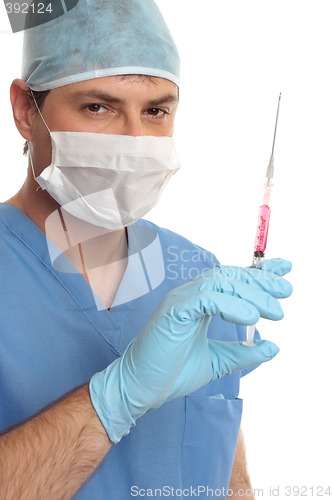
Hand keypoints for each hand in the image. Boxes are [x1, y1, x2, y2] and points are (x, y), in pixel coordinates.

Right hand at [90, 258, 291, 442]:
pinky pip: (205, 299)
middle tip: (286, 291)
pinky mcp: (173, 311)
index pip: (232, 281)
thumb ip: (243, 354)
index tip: (284, 269)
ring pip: (219, 283)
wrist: (142, 388)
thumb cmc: (172, 372)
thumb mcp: (217, 362)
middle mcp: (190, 296)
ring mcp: (180, 301)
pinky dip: (229, 305)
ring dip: (250, 294)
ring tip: (273, 311)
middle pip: (229, 276)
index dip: (259, 273)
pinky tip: (249, 317)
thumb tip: (272, 347)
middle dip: (260, 280)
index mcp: (200, 304)